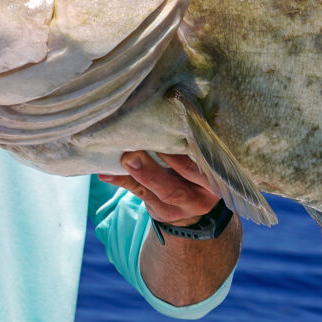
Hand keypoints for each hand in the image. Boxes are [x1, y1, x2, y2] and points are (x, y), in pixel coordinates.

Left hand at [98, 150, 219, 225]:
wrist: (197, 207)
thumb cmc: (199, 171)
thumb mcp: (203, 162)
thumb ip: (190, 145)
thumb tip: (171, 108)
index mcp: (214, 181)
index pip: (199, 171)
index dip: (181, 158)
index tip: (164, 138)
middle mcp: (200, 199)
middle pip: (175, 189)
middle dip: (152, 173)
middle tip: (133, 154)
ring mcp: (179, 209)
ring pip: (156, 195)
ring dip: (138, 177)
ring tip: (123, 159)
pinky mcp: (162, 212)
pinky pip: (140, 196)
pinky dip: (122, 182)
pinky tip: (106, 173)